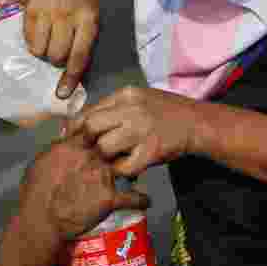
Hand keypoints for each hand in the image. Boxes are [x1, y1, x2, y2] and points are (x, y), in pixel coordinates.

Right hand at [18, 133, 150, 244]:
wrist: (40, 218)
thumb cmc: (35, 193)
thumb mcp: (40, 162)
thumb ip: (56, 150)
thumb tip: (63, 144)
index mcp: (72, 146)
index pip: (94, 130)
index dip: (102, 133)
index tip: (107, 135)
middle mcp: (91, 157)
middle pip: (113, 145)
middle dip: (120, 148)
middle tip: (125, 152)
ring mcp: (103, 177)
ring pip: (126, 167)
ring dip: (132, 170)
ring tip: (138, 172)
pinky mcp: (110, 198)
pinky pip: (133, 198)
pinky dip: (141, 200)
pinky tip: (146, 200)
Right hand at [20, 0, 99, 99]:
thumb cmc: (79, 3)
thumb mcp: (91, 17)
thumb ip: (85, 43)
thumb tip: (73, 80)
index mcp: (88, 18)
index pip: (79, 54)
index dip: (71, 76)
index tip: (63, 93)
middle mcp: (67, 14)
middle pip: (57, 55)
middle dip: (57, 60)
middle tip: (58, 52)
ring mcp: (47, 11)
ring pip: (40, 51)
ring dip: (44, 53)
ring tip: (49, 42)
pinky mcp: (30, 10)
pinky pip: (29, 41)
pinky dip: (34, 44)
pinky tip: (40, 33)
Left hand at [62, 86, 202, 177]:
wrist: (196, 122)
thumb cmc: (164, 112)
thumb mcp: (138, 99)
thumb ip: (113, 108)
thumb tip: (81, 122)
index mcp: (126, 95)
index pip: (89, 111)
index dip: (75, 127)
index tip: (70, 138)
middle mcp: (132, 110)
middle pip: (92, 127)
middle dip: (87, 142)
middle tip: (90, 151)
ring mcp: (142, 131)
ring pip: (105, 148)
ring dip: (105, 158)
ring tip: (112, 159)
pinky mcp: (151, 151)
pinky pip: (124, 167)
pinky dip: (121, 170)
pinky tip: (127, 166)